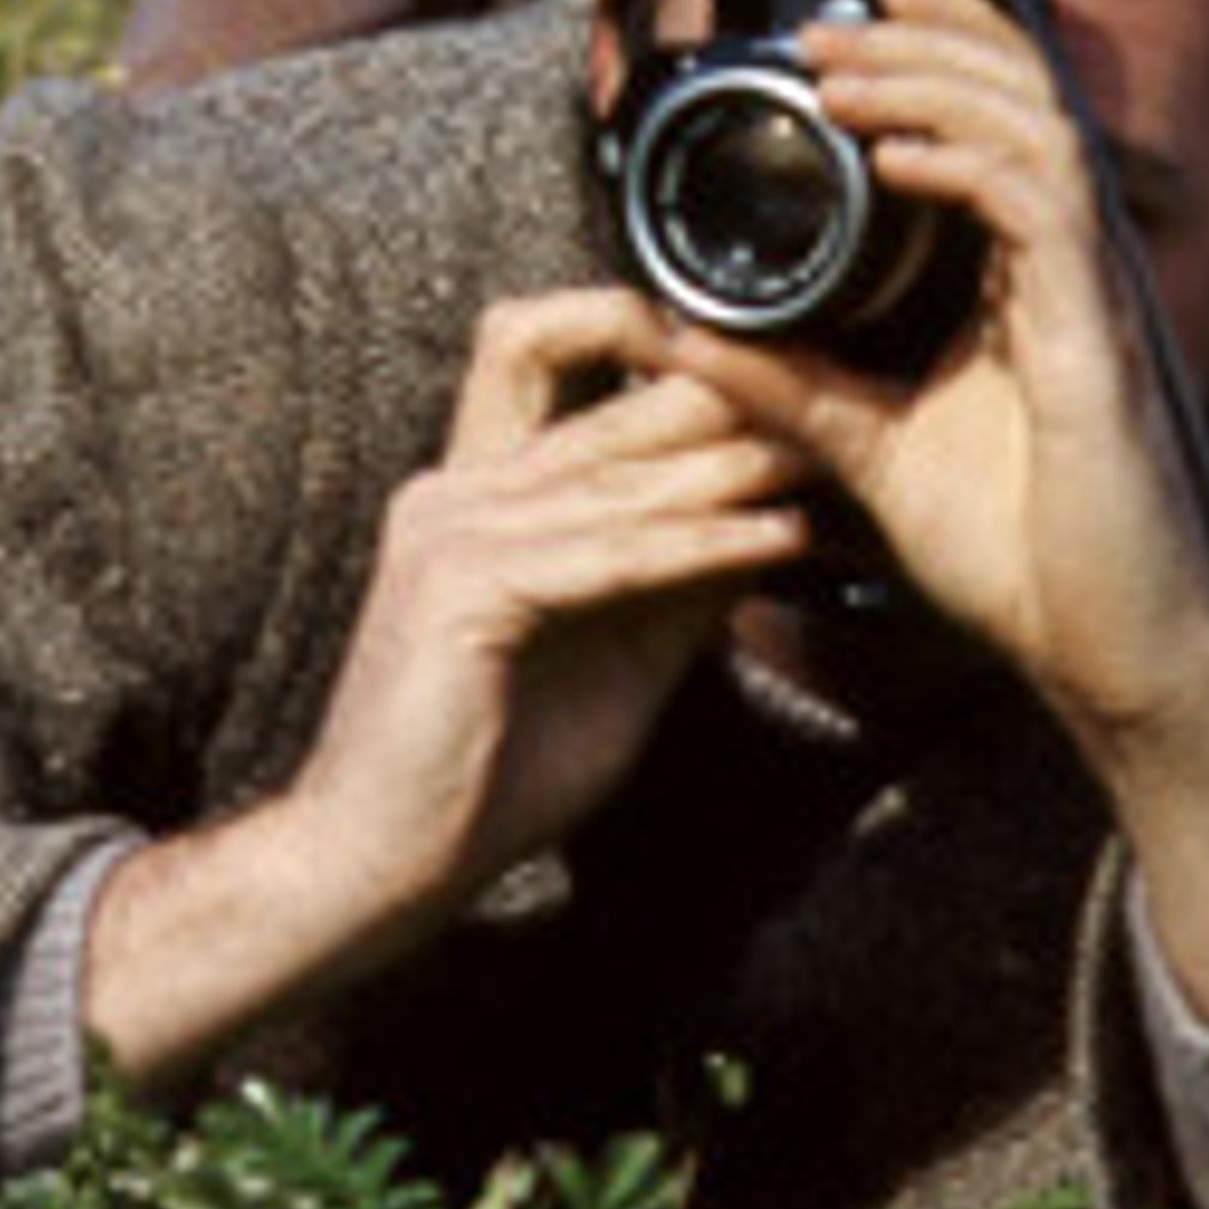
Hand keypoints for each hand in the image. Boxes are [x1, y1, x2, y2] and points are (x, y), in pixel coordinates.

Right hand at [85, 284, 807, 1085]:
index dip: (659, 348)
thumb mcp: (614, 658)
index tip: (773, 374)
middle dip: (718, 392)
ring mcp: (448, 531)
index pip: (550, 360)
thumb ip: (673, 586)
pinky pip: (606, 553)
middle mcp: (454, 490)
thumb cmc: (488, 773)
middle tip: (821, 396)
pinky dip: (700, 545)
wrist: (386, 859)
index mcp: (472, 494)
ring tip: (820, 459)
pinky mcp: (460, 587)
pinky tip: (776, 540)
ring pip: (614, 474)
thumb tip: (768, 526)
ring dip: (731, 465)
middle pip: (598, 398)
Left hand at [669, 0, 1208, 730]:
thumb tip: (679, 333)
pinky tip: (892, 159)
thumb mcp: (870, 450)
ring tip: (840, 75)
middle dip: (924, 40)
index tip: (840, 27)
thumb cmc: (1023, 557)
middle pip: (1021, 92)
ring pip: (1032, 125)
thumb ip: (784, 386)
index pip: (996, 119)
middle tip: (826, 28)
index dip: (935, 49)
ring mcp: (1094, 293)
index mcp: (1026, 278)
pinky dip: (965, 165)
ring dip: (932, 83)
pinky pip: (1042, 207)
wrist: (1108, 651)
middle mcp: (1071, 266)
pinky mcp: (1100, 334)